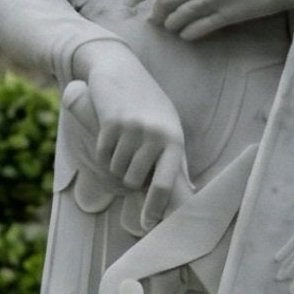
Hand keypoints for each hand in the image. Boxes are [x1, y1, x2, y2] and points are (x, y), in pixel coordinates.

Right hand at [73, 42, 188, 216]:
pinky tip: (108, 136)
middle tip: (129, 160)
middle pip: (133, 180)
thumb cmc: (148, 103)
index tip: (147, 224)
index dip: (155, 208)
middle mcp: (155, 135)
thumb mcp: (169, 127)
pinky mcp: (110, 123)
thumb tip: (190, 191)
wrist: (120, 69)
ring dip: (115, 164)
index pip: (164, 184)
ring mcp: (132, 129)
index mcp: (173, 139)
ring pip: (116, 170)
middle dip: (127, 178)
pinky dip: (103, 152)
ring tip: (122, 144)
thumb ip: (176, 158)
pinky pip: (102, 155)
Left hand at [129, 0, 293, 39]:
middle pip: (166, 1)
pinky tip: (187, 34)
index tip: (130, 2)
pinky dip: (188, 33)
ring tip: (172, 26)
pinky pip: (198, 29)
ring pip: (180, 17)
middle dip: (158, 12)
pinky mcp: (226, 15)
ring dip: (172, 25)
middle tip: (156, 18)